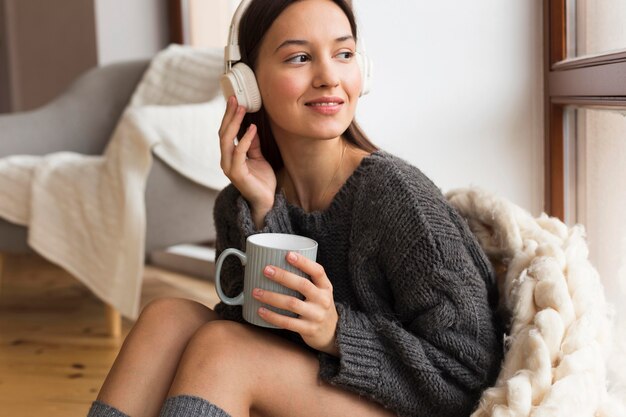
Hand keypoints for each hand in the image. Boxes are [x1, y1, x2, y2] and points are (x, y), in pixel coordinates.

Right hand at [218, 96, 275, 225]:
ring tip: (242, 109)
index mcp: (229, 156)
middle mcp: (226, 160)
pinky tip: (252, 128)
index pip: (226, 132)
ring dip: (234, 123)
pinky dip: (245, 139)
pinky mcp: (237, 173)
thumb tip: (252, 127)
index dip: (229, 116)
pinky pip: (239, 152)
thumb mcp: (258, 158)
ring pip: (227, 140)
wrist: (266, 201)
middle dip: (229, 115)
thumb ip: (253, 144)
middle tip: (235, 98)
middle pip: (223, 133)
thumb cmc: (261, 181)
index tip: (234, 100)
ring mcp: (229, 167)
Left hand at [252, 252, 339, 355]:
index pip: (318, 271)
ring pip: (292, 303)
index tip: (288, 254)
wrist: (332, 333)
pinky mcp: (308, 329)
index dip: (304, 262)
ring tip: (256, 292)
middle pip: (302, 285)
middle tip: (266, 270)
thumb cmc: (319, 306)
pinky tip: (260, 311)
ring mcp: (316, 315)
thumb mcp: (320, 292)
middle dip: (283, 276)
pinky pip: (287, 322)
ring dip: (272, 297)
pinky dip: (272, 316)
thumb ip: (306, 281)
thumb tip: (277, 265)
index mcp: (326, 287)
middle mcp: (323, 300)